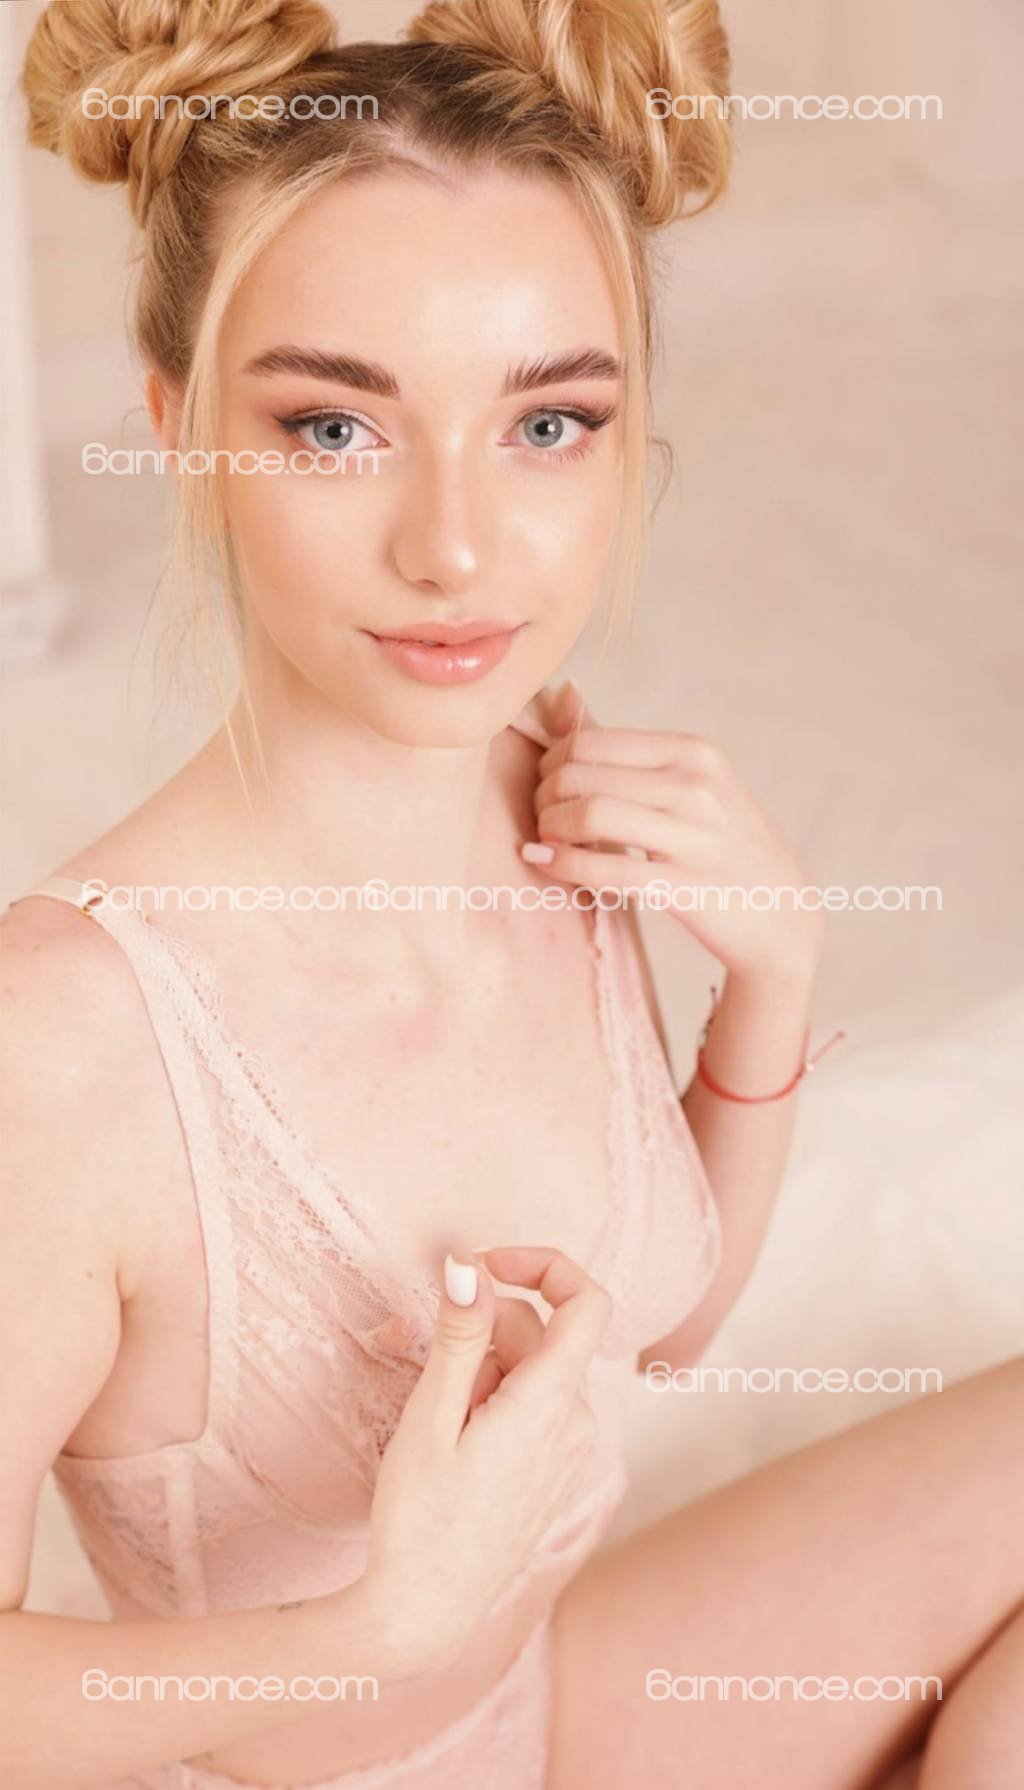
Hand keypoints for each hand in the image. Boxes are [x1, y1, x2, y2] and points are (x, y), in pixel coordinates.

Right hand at [362, 1246, 610, 1672]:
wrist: (426, 1612)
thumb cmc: (420, 1518)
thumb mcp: (430, 1417)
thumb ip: (459, 1336)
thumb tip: (470, 1265)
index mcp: (552, 1405)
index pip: (588, 1303)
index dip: (543, 1264)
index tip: (484, 1263)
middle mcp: (576, 1423)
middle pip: (541, 1334)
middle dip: (480, 1327)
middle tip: (414, 1355)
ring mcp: (570, 1449)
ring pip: (531, 1369)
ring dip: (480, 1365)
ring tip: (429, 1408)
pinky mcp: (555, 1469)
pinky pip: (532, 1405)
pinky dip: (492, 1396)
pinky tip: (450, 1432)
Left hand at [525, 681, 823, 984]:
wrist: (783, 912)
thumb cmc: (723, 842)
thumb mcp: (689, 781)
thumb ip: (622, 746)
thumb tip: (561, 693)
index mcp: (693, 752)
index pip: (591, 741)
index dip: (551, 764)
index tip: (547, 788)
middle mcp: (695, 786)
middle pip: (581, 775)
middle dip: (543, 797)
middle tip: (542, 818)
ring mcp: (694, 836)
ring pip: (589, 815)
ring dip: (549, 829)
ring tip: (545, 841)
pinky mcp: (685, 886)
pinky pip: (607, 869)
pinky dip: (564, 865)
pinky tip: (544, 865)